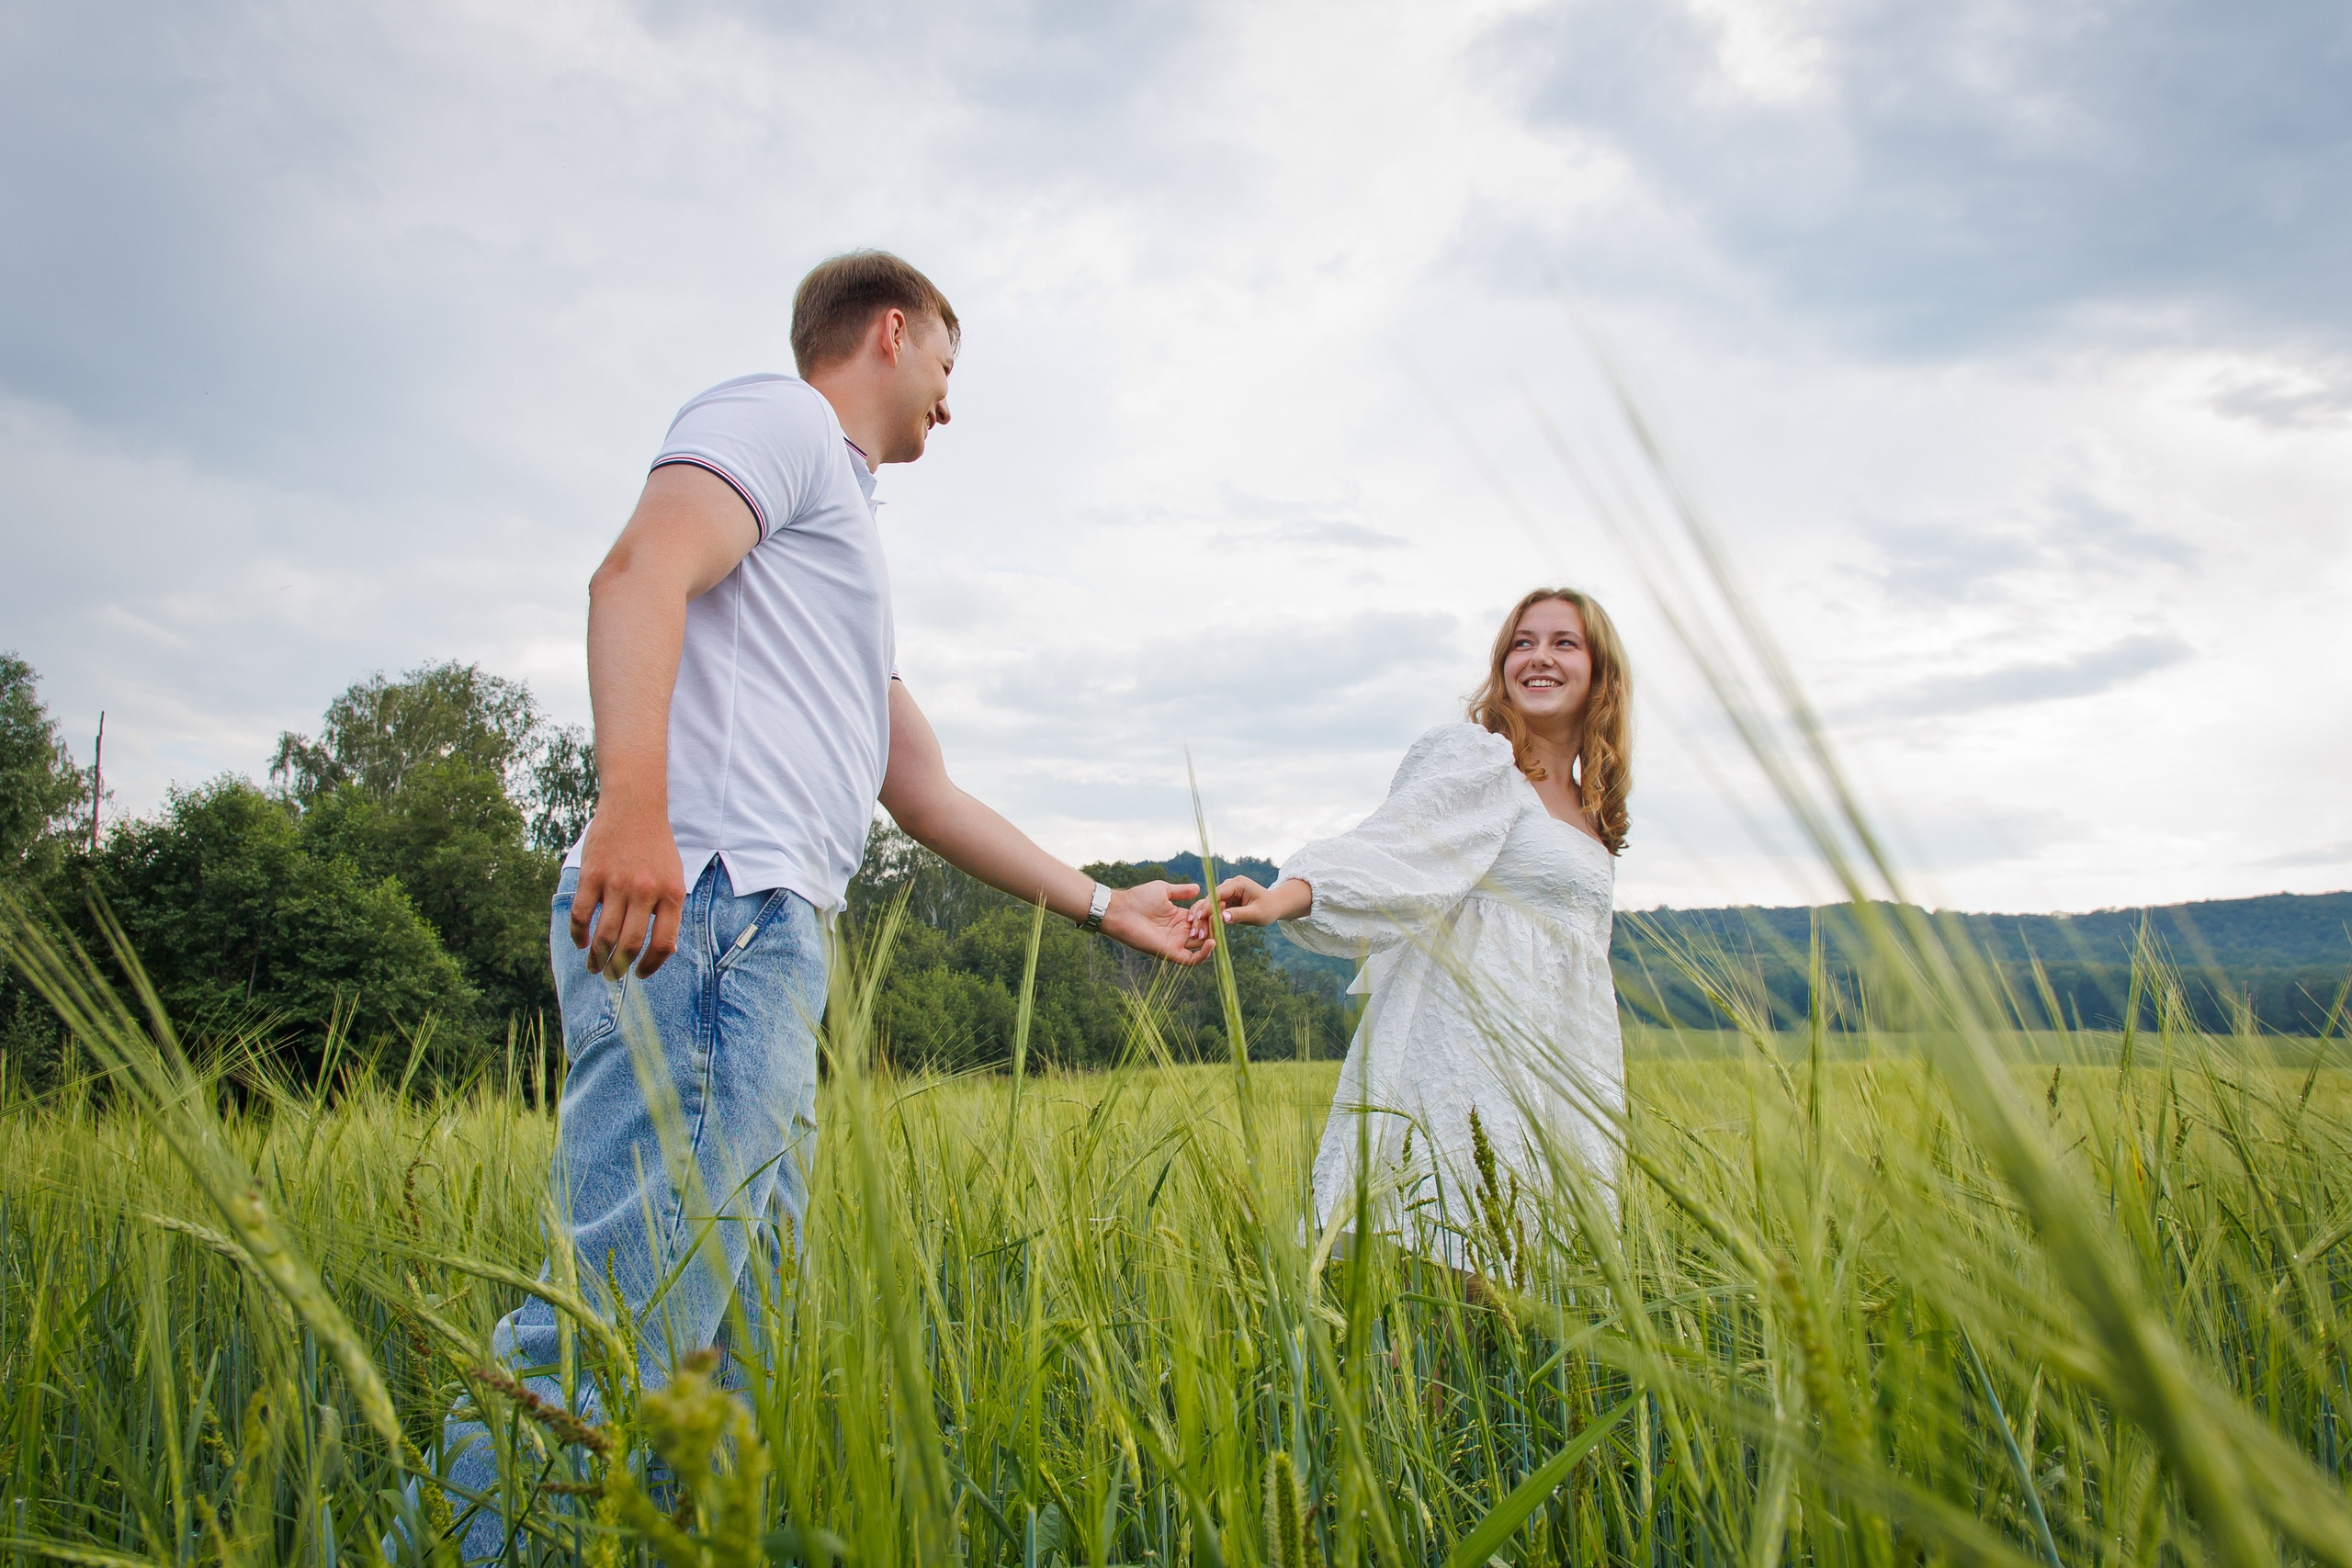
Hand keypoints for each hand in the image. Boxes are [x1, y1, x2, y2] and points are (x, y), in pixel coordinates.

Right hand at [570, 800, 686, 977]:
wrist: (635, 807)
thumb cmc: (655, 847)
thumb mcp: (674, 877)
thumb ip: (667, 910)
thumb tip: (657, 950)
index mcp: (671, 894)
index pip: (664, 944)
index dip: (651, 965)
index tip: (641, 974)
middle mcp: (646, 891)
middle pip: (630, 944)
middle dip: (619, 968)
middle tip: (612, 976)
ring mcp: (617, 883)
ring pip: (604, 935)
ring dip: (598, 957)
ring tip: (595, 966)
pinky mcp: (593, 875)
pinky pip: (582, 915)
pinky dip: (579, 934)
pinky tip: (581, 942)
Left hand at [1099, 880, 1209, 965]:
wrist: (1121, 910)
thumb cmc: (1138, 898)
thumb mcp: (1164, 890)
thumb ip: (1181, 891)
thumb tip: (1198, 888)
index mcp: (1179, 918)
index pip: (1203, 918)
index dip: (1211, 912)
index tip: (1218, 902)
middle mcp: (1179, 932)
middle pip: (1205, 931)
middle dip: (1213, 923)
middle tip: (1217, 913)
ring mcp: (1176, 942)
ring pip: (1202, 944)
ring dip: (1210, 934)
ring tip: (1212, 923)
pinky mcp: (1170, 952)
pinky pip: (1192, 960)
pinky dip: (1204, 954)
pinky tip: (1211, 942)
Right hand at [1188, 875, 1311, 944]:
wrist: (1274, 906)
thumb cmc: (1268, 908)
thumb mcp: (1256, 913)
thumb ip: (1239, 914)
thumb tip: (1222, 918)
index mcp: (1238, 884)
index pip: (1218, 893)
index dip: (1208, 905)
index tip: (1200, 917)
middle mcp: (1229, 885)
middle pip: (1210, 900)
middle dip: (1202, 915)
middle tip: (1196, 931)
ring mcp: (1225, 893)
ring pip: (1208, 906)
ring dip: (1202, 919)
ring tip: (1196, 934)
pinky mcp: (1224, 901)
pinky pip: (1212, 911)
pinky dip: (1207, 921)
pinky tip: (1202, 932)